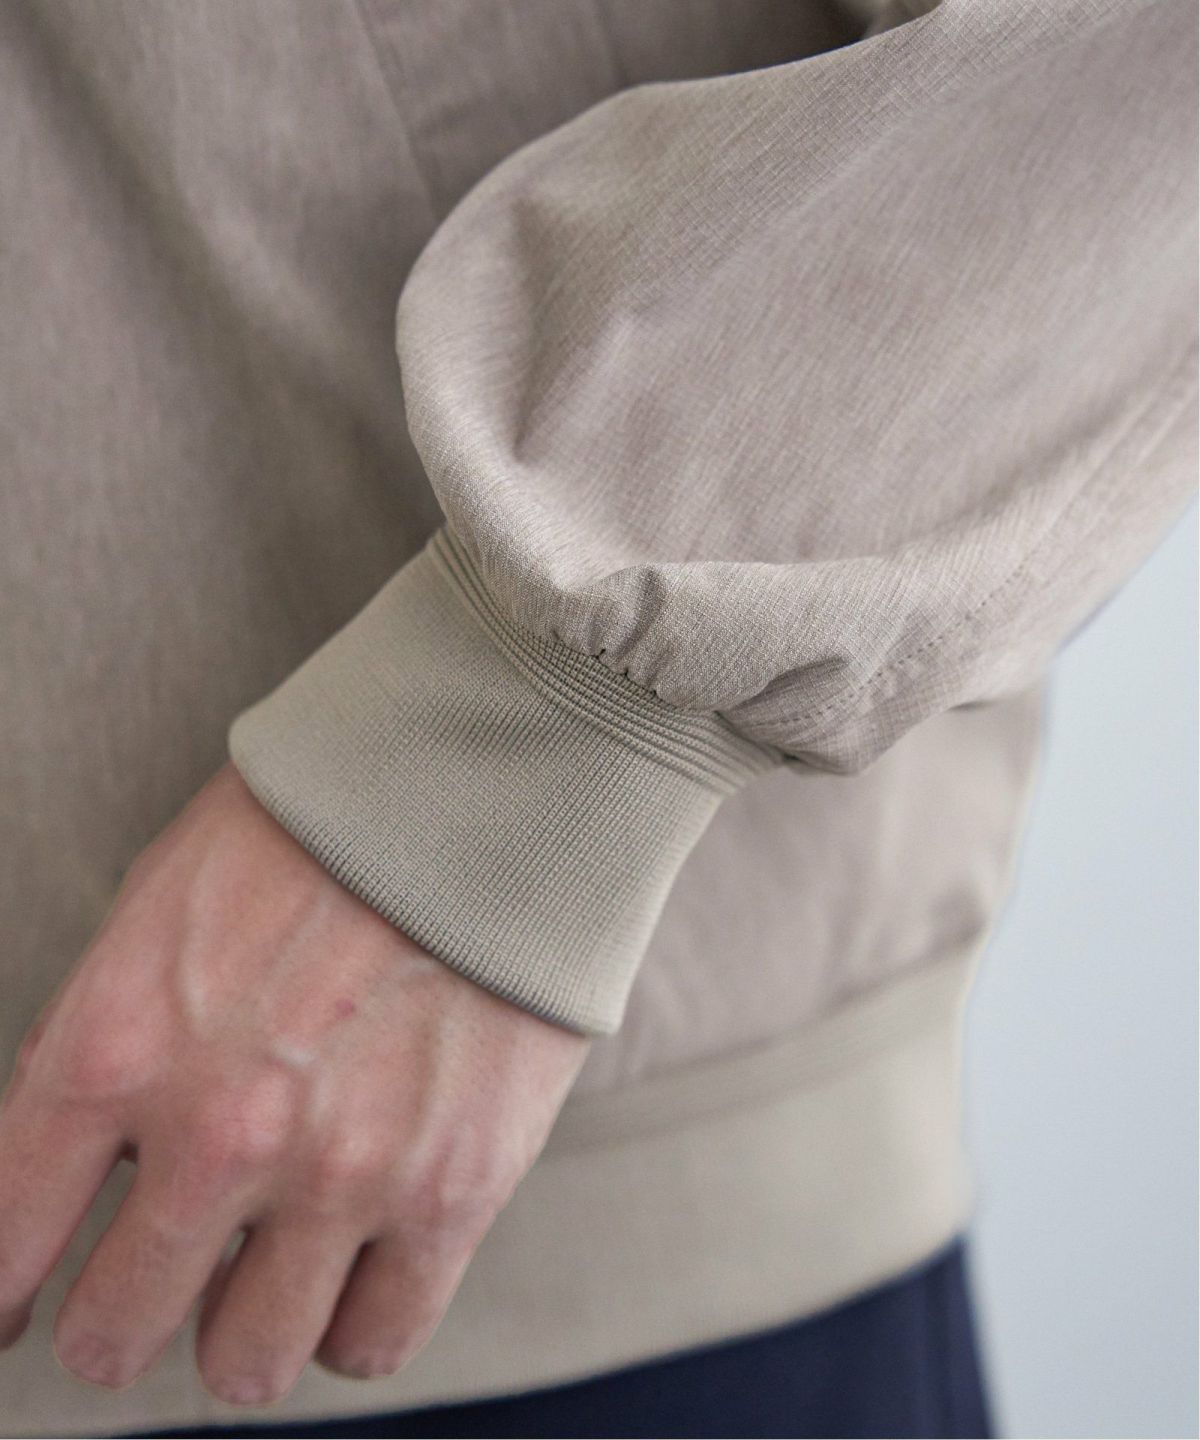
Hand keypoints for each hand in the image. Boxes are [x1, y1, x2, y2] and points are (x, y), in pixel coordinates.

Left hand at [0, 765, 588, 1403]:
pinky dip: (352, 1320)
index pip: (2, 1246)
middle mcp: (214, 1131)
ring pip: (245, 1365)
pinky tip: (356, 1262)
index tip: (27, 1299)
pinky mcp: (451, 1189)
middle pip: (112, 1336)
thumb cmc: (319, 830)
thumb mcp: (162, 903)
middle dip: (122, 1317)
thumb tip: (68, 1154)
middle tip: (160, 1279)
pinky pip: (373, 1343)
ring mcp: (338, 1171)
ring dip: (242, 1331)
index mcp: (116, 1045)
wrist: (484, 787)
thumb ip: (102, 1036)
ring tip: (268, 1272)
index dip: (4, 1290)